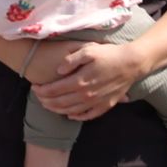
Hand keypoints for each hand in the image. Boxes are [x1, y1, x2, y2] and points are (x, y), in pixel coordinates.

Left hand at [33, 36, 147, 121]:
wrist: (132, 63)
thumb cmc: (110, 54)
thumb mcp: (89, 50)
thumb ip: (71, 60)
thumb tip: (58, 70)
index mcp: (80, 81)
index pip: (55, 90)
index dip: (42, 90)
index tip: (34, 87)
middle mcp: (86, 95)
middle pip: (60, 102)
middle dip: (46, 101)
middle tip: (37, 97)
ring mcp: (96, 102)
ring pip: (71, 111)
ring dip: (57, 110)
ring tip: (48, 106)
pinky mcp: (106, 105)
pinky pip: (88, 115)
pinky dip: (77, 117)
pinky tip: (70, 115)